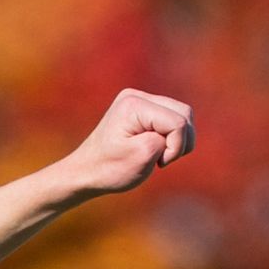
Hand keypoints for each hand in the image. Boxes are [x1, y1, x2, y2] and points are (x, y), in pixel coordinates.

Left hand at [59, 88, 195, 198]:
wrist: (84, 172)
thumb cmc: (109, 170)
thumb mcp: (142, 157)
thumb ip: (168, 138)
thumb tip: (179, 127)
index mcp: (134, 105)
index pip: (177, 121)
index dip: (176, 146)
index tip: (159, 163)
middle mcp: (136, 96)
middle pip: (184, 113)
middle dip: (181, 141)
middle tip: (162, 160)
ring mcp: (139, 100)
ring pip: (182, 115)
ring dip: (178, 139)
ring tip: (159, 156)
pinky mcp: (142, 109)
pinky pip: (172, 118)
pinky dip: (171, 137)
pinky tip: (156, 149)